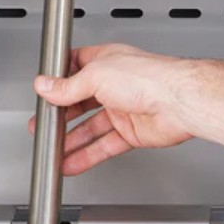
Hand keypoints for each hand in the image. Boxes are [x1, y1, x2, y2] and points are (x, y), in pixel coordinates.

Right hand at [29, 43, 194, 175]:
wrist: (179, 102)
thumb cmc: (149, 78)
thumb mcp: (95, 76)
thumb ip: (67, 86)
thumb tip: (45, 86)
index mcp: (106, 62)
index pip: (75, 68)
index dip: (59, 80)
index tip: (44, 91)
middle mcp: (115, 85)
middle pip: (81, 102)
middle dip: (61, 116)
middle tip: (43, 125)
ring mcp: (123, 109)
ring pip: (91, 128)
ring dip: (71, 140)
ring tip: (53, 150)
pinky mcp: (131, 133)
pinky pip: (103, 146)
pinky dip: (87, 156)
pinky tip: (72, 162)